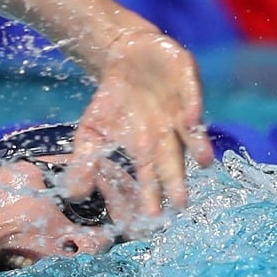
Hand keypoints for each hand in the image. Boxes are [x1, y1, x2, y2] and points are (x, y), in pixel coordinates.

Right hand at [65, 30, 213, 216]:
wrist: (126, 58)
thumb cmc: (112, 101)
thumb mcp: (91, 133)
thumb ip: (84, 163)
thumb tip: (72, 195)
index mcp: (146, 148)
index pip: (149, 176)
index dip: (152, 196)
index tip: (153, 218)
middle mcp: (167, 133)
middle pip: (173, 160)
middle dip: (177, 180)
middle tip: (181, 204)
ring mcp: (179, 108)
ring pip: (191, 131)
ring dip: (198, 146)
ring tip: (204, 163)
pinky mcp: (186, 82)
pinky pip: (191, 96)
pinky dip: (192, 107)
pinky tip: (191, 119)